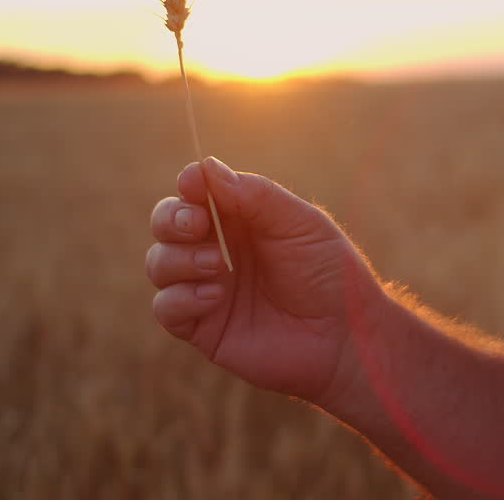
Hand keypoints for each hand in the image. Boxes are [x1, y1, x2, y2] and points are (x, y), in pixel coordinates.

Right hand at [145, 158, 381, 404]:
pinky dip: (181, 297)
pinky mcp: (202, 327)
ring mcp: (206, 288)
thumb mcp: (299, 223)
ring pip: (159, 263)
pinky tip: (215, 296)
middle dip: (170, 218)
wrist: (344, 336)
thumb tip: (206, 167)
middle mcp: (217, 249)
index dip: (189, 184)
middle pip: (166, 223)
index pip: (195, 192)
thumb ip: (256, 195)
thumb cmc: (329, 274)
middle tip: (196, 225)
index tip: (194, 184)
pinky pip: (165, 307)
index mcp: (240, 219)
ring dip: (179, 258)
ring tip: (218, 265)